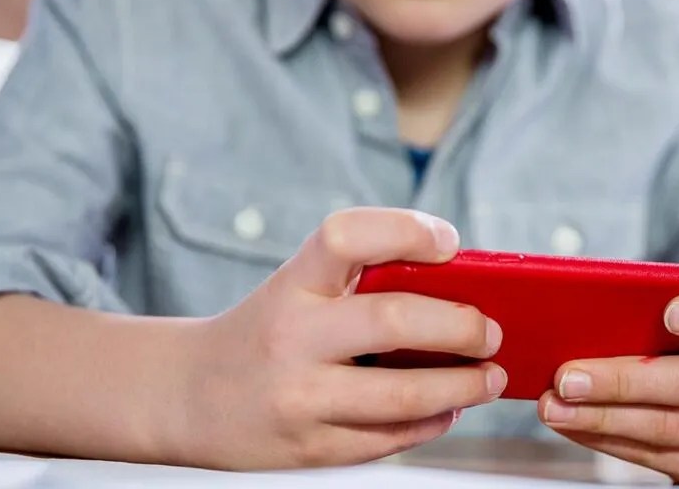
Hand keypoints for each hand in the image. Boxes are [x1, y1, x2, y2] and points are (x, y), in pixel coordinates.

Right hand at [172, 208, 507, 469]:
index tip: (449, 243)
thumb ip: (362, 280)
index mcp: (292, 284)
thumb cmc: (264, 331)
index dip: (407, 230)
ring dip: (464, 387)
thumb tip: (461, 288)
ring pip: (403, 396)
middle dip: (463, 326)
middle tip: (492, 332)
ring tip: (490, 378)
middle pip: (394, 320)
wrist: (186, 396)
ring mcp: (299, 398)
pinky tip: (447, 409)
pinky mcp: (309, 448)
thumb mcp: (297, 288)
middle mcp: (291, 337)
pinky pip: (389, 439)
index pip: (347, 236)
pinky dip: (432, 423)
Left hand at [539, 287, 678, 486]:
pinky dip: (607, 440)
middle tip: (568, 377)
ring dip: (601, 419)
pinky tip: (575, 424)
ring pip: (668, 428)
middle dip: (621, 381)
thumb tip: (583, 311)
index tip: (670, 313)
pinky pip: (657, 457)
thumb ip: (660, 309)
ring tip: (556, 406)